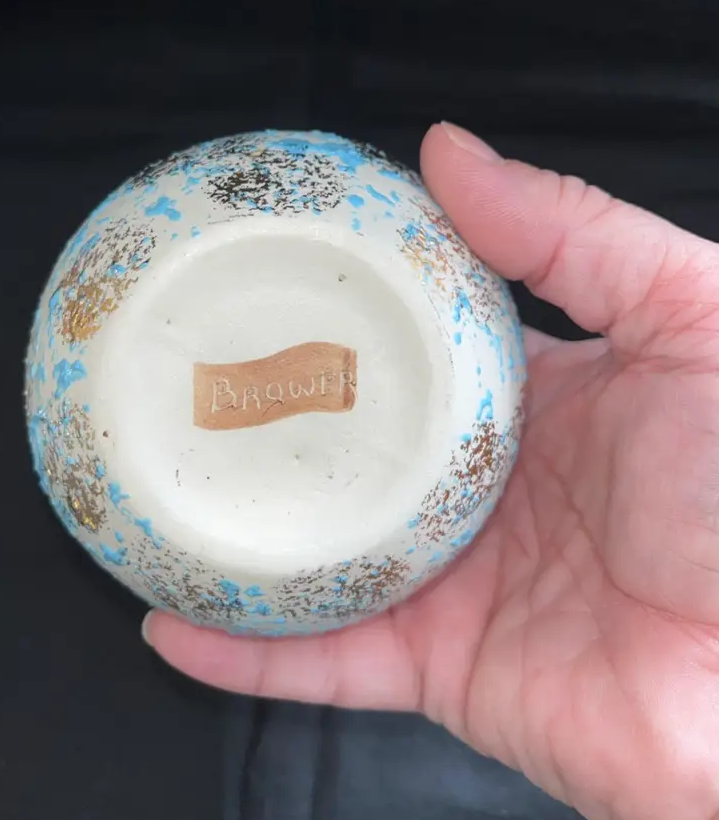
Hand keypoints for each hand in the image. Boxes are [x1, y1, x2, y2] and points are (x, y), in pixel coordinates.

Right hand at [143, 123, 718, 819]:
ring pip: (323, 543)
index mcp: (536, 393)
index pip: (419, 333)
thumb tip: (450, 152)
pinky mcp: (442, 667)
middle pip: (355, 435)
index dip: (351, 297)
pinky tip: (173, 615)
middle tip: (185, 362)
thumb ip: (576, 233)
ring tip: (154, 478)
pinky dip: (247, 647)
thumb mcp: (690, 320)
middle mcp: (484, 481)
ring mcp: (456, 576)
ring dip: (242, 520)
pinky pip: (326, 658)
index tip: (269, 257)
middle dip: (276, 404)